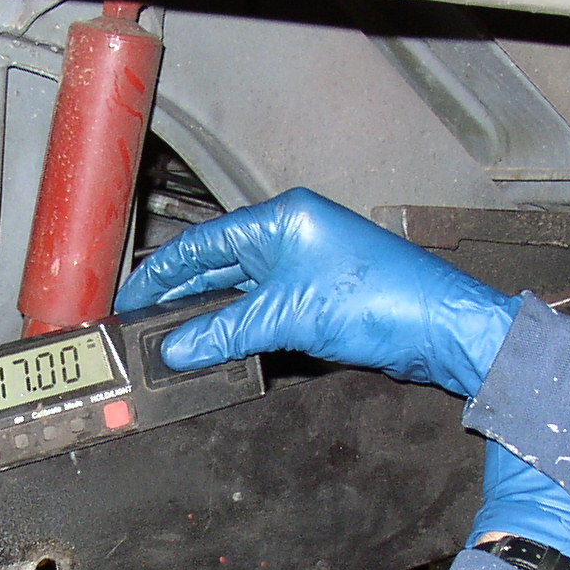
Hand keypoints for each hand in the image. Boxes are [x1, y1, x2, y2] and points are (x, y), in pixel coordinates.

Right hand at [115, 188, 520, 395]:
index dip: (161, 273)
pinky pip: (262, 314)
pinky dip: (236, 331)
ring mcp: (305, 270)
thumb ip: (227, 332)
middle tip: (141, 327)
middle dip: (179, 298)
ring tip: (169, 343)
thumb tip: (179, 347)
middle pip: (217, 267)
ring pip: (239, 294)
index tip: (131, 299)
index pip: (202, 243)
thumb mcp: (289, 315)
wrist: (438, 330)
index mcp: (282, 219)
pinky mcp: (317, 302)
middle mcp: (292, 237)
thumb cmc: (383, 299)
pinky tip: (214, 349)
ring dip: (207, 319)